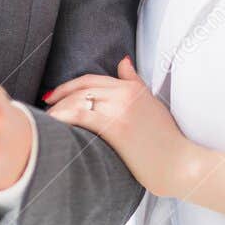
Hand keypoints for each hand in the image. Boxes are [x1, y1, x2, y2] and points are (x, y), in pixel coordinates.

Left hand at [43, 57, 202, 197]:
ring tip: (46, 119)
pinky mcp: (116, 127)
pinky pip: (82, 116)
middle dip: (59, 95)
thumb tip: (123, 61)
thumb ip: (135, 82)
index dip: (69, 86)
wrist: (179, 163)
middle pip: (82, 87)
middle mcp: (124, 93)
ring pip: (79, 100)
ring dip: (58, 108)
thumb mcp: (152, 103)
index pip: (92, 79)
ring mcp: (120, 109)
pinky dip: (63, 117)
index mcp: (132, 87)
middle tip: (45, 105)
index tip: (54, 95)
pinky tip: (53, 125)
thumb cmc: (166, 138)